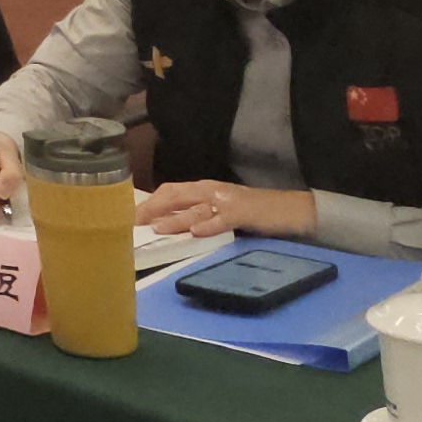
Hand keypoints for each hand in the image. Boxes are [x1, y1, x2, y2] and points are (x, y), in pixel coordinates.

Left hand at [139, 179, 317, 242]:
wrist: (290, 210)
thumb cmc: (254, 213)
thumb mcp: (221, 210)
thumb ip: (198, 212)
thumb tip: (168, 224)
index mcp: (205, 189)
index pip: (171, 191)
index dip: (150, 202)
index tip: (131, 214)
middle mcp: (212, 191)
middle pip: (177, 195)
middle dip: (154, 208)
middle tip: (135, 222)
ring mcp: (228, 202)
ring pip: (195, 209)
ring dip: (175, 219)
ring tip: (157, 228)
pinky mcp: (244, 214)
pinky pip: (223, 219)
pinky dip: (209, 225)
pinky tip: (197, 232)